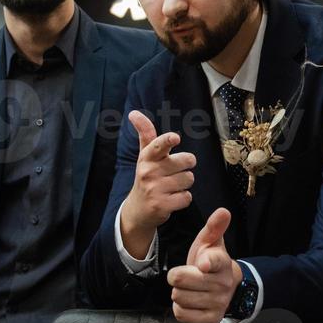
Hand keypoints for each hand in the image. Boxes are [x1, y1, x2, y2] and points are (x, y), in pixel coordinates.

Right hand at [121, 110, 196, 252]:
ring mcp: (155, 189)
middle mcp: (149, 172)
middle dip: (186, 167)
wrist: (138, 209)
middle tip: (174, 172)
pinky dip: (183, 199)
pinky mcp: (162, 206)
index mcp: (147, 157)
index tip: (174, 138)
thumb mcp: (145, 155)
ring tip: (172, 187)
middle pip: (187, 161)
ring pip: (189, 179)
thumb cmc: (147, 177)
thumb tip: (134, 113)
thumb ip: (145, 133)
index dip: (167, 141)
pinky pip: (187, 197)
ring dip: (185, 184)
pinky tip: (172, 199)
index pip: (158, 145)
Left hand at [166, 208, 240, 322]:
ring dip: (178, 292)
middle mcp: (222, 284)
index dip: (206, 262)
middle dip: (176, 276)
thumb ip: (214, 227)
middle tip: (185, 274)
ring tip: (188, 288)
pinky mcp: (211, 319)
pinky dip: (180, 307)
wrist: (226, 287)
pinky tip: (189, 300)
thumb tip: (223, 211)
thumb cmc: (210, 261)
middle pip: (179, 280)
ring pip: (178, 297)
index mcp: (222, 262)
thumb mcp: (211, 242)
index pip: (214, 261)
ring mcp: (218, 303)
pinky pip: (181, 313)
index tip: (202, 264)